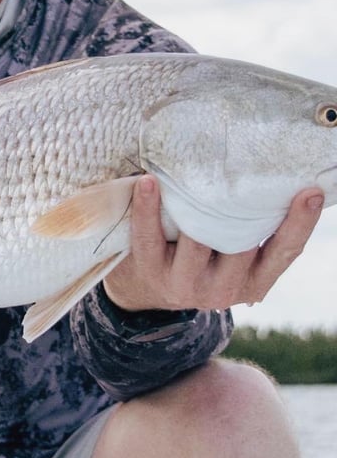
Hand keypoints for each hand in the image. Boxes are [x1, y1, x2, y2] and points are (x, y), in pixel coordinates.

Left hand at [103, 175, 323, 312]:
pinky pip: (149, 236)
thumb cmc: (198, 258)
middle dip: (241, 207)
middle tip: (242, 165)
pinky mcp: (151, 272)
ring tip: (190, 166)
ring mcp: (186, 283)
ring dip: (194, 203)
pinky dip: (148, 207)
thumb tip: (272, 177)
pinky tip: (148, 181)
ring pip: (197, 241)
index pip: (284, 252)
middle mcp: (224, 289)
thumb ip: (248, 229)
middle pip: (241, 245)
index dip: (300, 224)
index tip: (311, 192)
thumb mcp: (230, 256)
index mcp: (253, 281)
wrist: (146, 291)